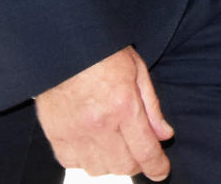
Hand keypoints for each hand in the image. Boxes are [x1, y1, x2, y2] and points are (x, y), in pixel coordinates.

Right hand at [33, 46, 173, 179]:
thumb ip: (152, 107)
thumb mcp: (138, 71)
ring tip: (114, 144)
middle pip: (123, 166)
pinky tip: (92, 143)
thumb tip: (164, 135)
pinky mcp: (56, 135)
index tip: (161, 172)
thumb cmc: (103, 54)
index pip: (145, 150)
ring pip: (98, 169)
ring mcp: (75, 133)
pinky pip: (73, 163)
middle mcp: (99, 124)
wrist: (64, 49)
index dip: (157, 166)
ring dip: (110, 163)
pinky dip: (85, 159)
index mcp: (124, 106)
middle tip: (138, 151)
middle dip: (136, 164)